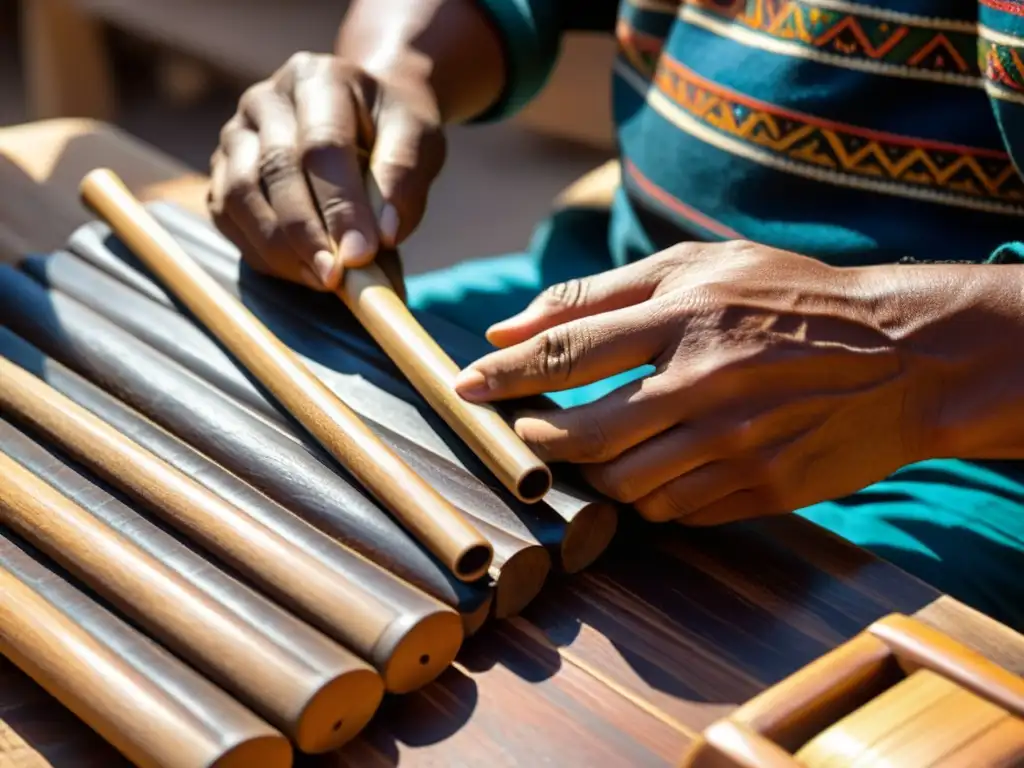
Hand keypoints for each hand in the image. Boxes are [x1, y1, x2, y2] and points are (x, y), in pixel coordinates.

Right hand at [209, 52, 445, 290]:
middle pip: (275, 171)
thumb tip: (384, 234)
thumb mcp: (418, 138)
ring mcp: (235, 135)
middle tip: (337, 279)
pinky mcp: (221, 172)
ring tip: (323, 281)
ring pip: (239, 196)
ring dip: (280, 249)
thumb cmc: (391, 130)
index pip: (322, 145)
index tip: (361, 254)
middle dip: (307, 234)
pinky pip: (228, 218)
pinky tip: (301, 273)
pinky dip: (262, 253)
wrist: (361, 118)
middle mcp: (265, 100)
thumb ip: (404, 178)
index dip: (340, 205)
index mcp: (317, 79)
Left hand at [454, 242, 935, 524]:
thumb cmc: (789, 297)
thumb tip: (508, 327)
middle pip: (581, 436)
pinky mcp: (761, 490)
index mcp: (686, 316)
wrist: (904, 354)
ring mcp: (736, 446)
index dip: (504, 376)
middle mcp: (705, 385)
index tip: (463, 388)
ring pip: (623, 488)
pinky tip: (655, 466)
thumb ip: (599, 294)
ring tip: (593, 449)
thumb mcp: (700, 266)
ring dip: (592, 475)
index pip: (567, 352)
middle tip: (526, 430)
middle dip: (537, 439)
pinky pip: (673, 512)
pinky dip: (648, 495)